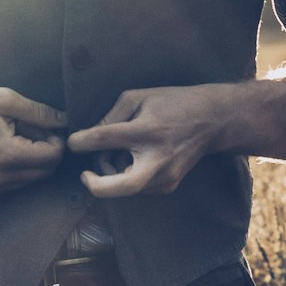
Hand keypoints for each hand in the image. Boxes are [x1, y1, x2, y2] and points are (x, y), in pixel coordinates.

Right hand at [0, 86, 67, 202]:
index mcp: (8, 155)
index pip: (53, 158)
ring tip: (6, 140)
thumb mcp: (4, 99)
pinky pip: (9, 187)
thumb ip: (39, 113)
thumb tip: (66, 122)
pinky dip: (10, 172)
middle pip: (44, 172)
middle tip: (24, 131)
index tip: (42, 126)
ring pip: (28, 181)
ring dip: (27, 162)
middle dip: (43, 151)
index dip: (56, 140)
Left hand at [66, 86, 224, 197]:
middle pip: (119, 187)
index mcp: (147, 130)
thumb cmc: (172, 102)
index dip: (79, 142)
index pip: (103, 140)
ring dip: (112, 174)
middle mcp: (157, 158)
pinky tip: (134, 159)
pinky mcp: (169, 185)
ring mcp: (165, 176)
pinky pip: (137, 186)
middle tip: (85, 175)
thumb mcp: (137, 97)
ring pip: (125, 187)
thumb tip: (87, 138)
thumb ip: (110, 116)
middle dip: (95, 185)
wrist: (213, 120)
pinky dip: (127, 176)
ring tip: (118, 153)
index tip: (72, 143)